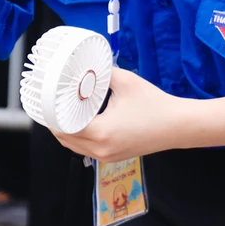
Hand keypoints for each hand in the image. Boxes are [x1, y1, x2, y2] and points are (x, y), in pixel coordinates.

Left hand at [48, 66, 190, 162]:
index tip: (46, 103)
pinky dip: (79, 139)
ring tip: (63, 115)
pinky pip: (86, 150)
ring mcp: (106, 156)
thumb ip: (103, 74)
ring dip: (66, 133)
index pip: (63, 127)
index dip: (51, 116)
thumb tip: (86, 68)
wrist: (178, 125)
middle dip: (55, 124)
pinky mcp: (113, 157)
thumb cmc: (155, 104)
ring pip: (75, 147)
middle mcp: (100, 149)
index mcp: (100, 132)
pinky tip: (80, 124)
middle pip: (65, 140)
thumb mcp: (126, 82)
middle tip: (51, 106)